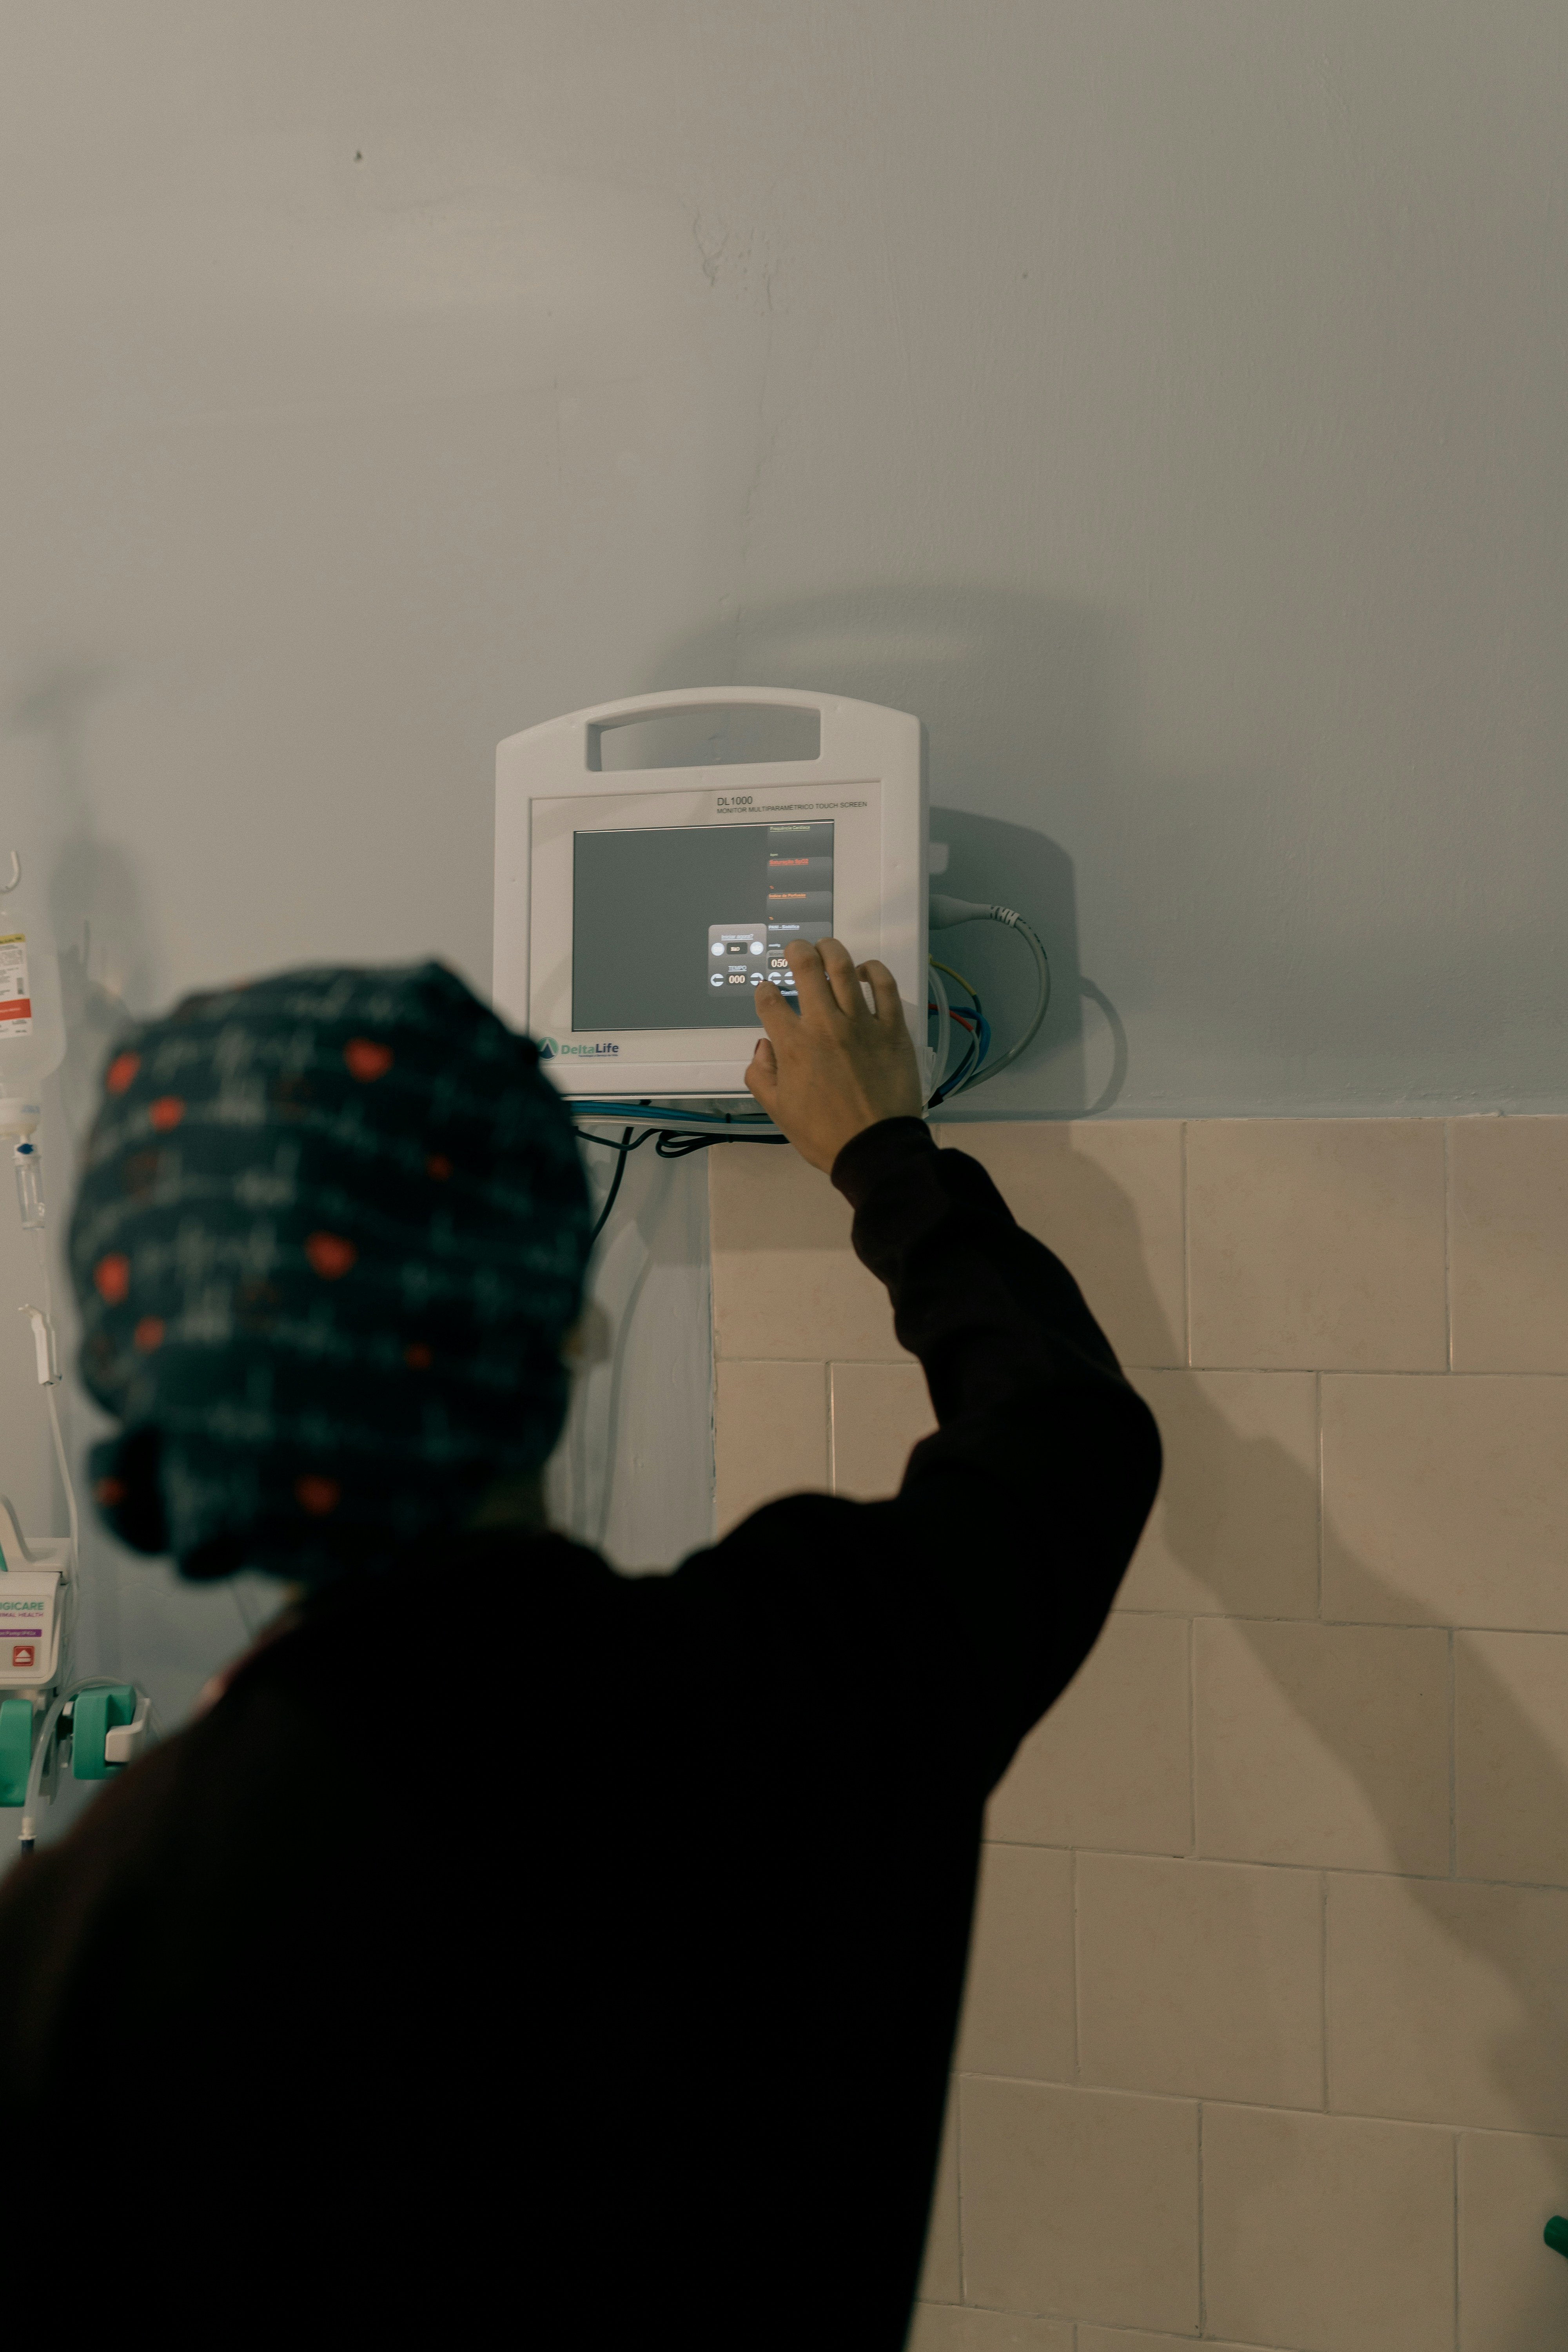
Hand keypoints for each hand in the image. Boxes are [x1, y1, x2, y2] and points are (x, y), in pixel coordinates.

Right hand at [744, 936, 923, 1172]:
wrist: (876, 1149)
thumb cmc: (826, 1134)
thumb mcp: (779, 1112)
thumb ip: (762, 1076)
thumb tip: (763, 1047)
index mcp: (792, 1046)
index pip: (770, 1002)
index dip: (765, 992)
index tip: (767, 992)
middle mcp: (824, 1025)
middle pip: (807, 969)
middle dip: (797, 952)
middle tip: (796, 950)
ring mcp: (861, 1023)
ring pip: (843, 968)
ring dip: (831, 950)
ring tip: (826, 947)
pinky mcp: (892, 1028)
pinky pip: (884, 987)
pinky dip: (874, 971)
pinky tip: (866, 969)